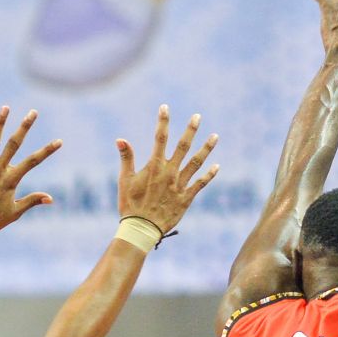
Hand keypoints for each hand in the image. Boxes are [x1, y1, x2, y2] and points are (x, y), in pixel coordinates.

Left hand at [0, 106, 60, 236]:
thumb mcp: (14, 212)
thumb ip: (32, 201)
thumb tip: (51, 199)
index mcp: (11, 180)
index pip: (33, 161)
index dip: (47, 151)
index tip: (59, 141)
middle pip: (14, 144)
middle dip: (25, 126)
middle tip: (33, 112)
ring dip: (0, 123)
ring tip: (6, 107)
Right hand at [116, 105, 218, 233]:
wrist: (141, 229)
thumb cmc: (130, 204)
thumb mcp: (125, 180)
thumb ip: (126, 158)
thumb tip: (121, 139)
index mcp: (154, 167)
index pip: (159, 138)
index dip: (163, 122)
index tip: (165, 108)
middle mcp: (169, 173)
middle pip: (182, 147)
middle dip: (190, 130)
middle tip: (197, 116)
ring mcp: (180, 185)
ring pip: (196, 163)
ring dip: (206, 149)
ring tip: (215, 136)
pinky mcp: (186, 198)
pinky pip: (200, 184)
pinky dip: (209, 175)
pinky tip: (217, 166)